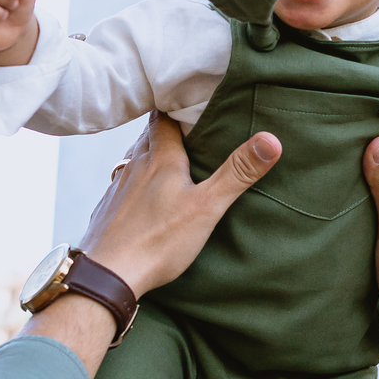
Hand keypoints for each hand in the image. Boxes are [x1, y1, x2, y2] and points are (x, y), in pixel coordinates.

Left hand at [80, 112, 281, 297]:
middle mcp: (135, 166)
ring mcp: (118, 189)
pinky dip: (132, 183)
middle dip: (164, 129)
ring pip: (132, 159)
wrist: (109, 275)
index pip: (164, 118)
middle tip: (183, 129)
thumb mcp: (207, 206)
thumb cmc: (159, 240)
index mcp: (160, 159)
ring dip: (147, 155)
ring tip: (164, 159)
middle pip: (148, 136)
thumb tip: (271, 140)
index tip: (190, 104)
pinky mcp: (107, 211)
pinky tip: (140, 197)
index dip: (176, 108)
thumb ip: (238, 173)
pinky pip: (121, 186)